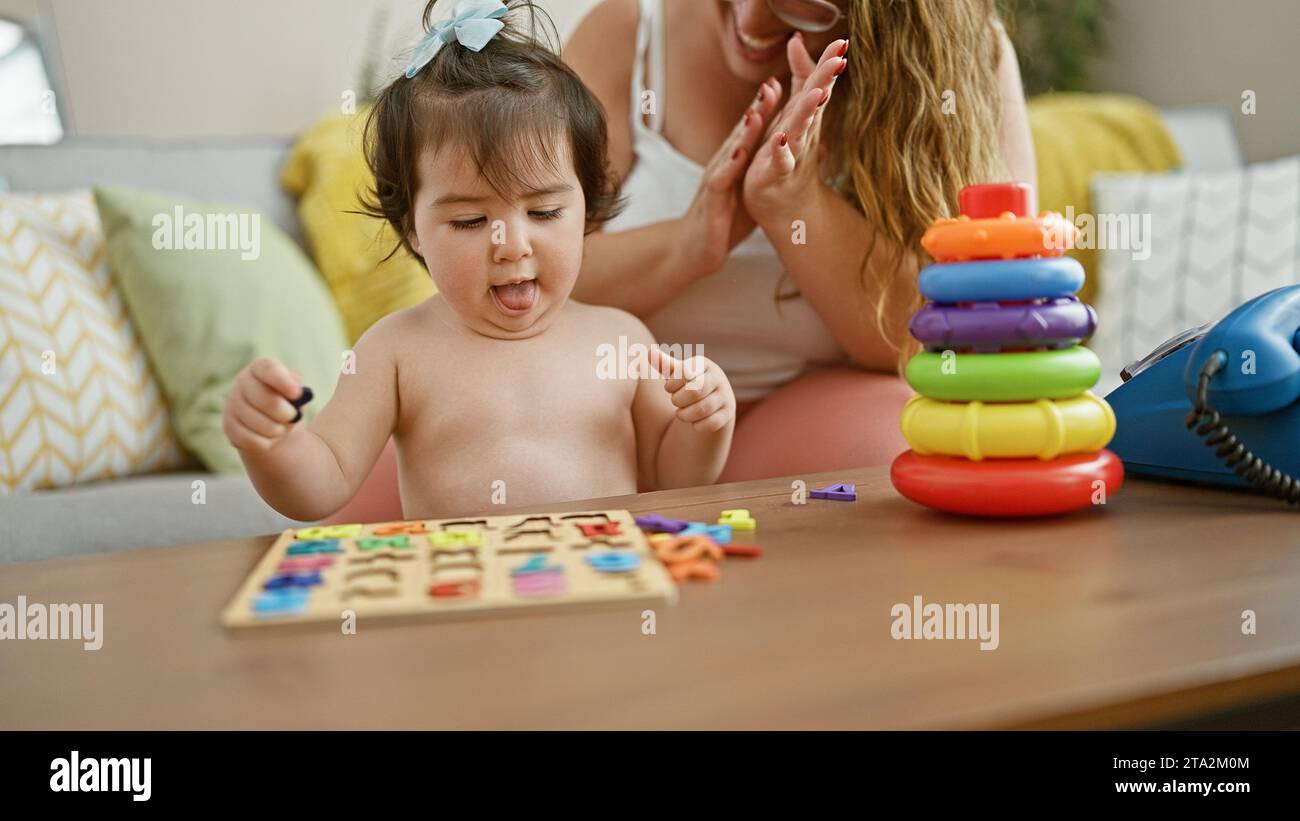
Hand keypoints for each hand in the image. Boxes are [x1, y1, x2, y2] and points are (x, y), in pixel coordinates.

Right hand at [223, 357, 310, 453]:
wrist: (271, 425)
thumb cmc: (288, 403)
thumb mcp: (297, 393)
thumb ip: (299, 390)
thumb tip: (299, 394)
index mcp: (261, 368)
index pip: (269, 369)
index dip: (283, 381)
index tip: (297, 394)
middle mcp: (242, 382)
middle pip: (266, 400)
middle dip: (286, 413)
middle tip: (293, 416)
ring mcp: (232, 404)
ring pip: (261, 424)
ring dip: (278, 430)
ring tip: (280, 427)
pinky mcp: (228, 426)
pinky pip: (252, 440)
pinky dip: (266, 443)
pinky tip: (267, 437)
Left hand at [651, 347, 734, 433]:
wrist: (712, 403)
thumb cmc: (688, 384)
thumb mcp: (676, 375)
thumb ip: (664, 365)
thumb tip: (650, 353)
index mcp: (704, 364)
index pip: (685, 373)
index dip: (672, 384)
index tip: (668, 387)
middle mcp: (718, 378)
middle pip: (695, 391)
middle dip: (678, 400)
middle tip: (674, 401)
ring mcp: (725, 396)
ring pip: (703, 409)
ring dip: (685, 414)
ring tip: (680, 413)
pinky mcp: (727, 414)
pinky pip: (711, 423)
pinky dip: (697, 425)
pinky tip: (693, 422)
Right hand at [672, 77, 782, 278]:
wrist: (696, 248)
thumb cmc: (727, 216)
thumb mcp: (753, 186)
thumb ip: (768, 164)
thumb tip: (793, 147)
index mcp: (739, 158)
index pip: (756, 127)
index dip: (771, 105)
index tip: (788, 81)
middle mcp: (727, 162)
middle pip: (743, 130)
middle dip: (758, 107)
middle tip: (774, 82)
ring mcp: (718, 178)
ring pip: (731, 149)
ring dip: (744, 131)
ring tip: (756, 112)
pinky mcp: (712, 200)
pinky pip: (720, 181)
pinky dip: (729, 166)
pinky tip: (739, 154)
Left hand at [743, 35, 847, 222]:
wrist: (787, 208)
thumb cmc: (790, 153)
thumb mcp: (793, 111)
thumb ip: (798, 77)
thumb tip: (796, 38)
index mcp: (807, 118)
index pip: (819, 86)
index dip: (828, 65)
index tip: (843, 42)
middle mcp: (804, 134)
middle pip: (814, 104)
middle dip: (824, 81)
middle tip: (838, 60)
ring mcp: (792, 155)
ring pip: (800, 131)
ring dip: (808, 113)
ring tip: (817, 94)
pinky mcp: (774, 175)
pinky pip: (779, 162)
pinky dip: (781, 151)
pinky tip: (781, 138)